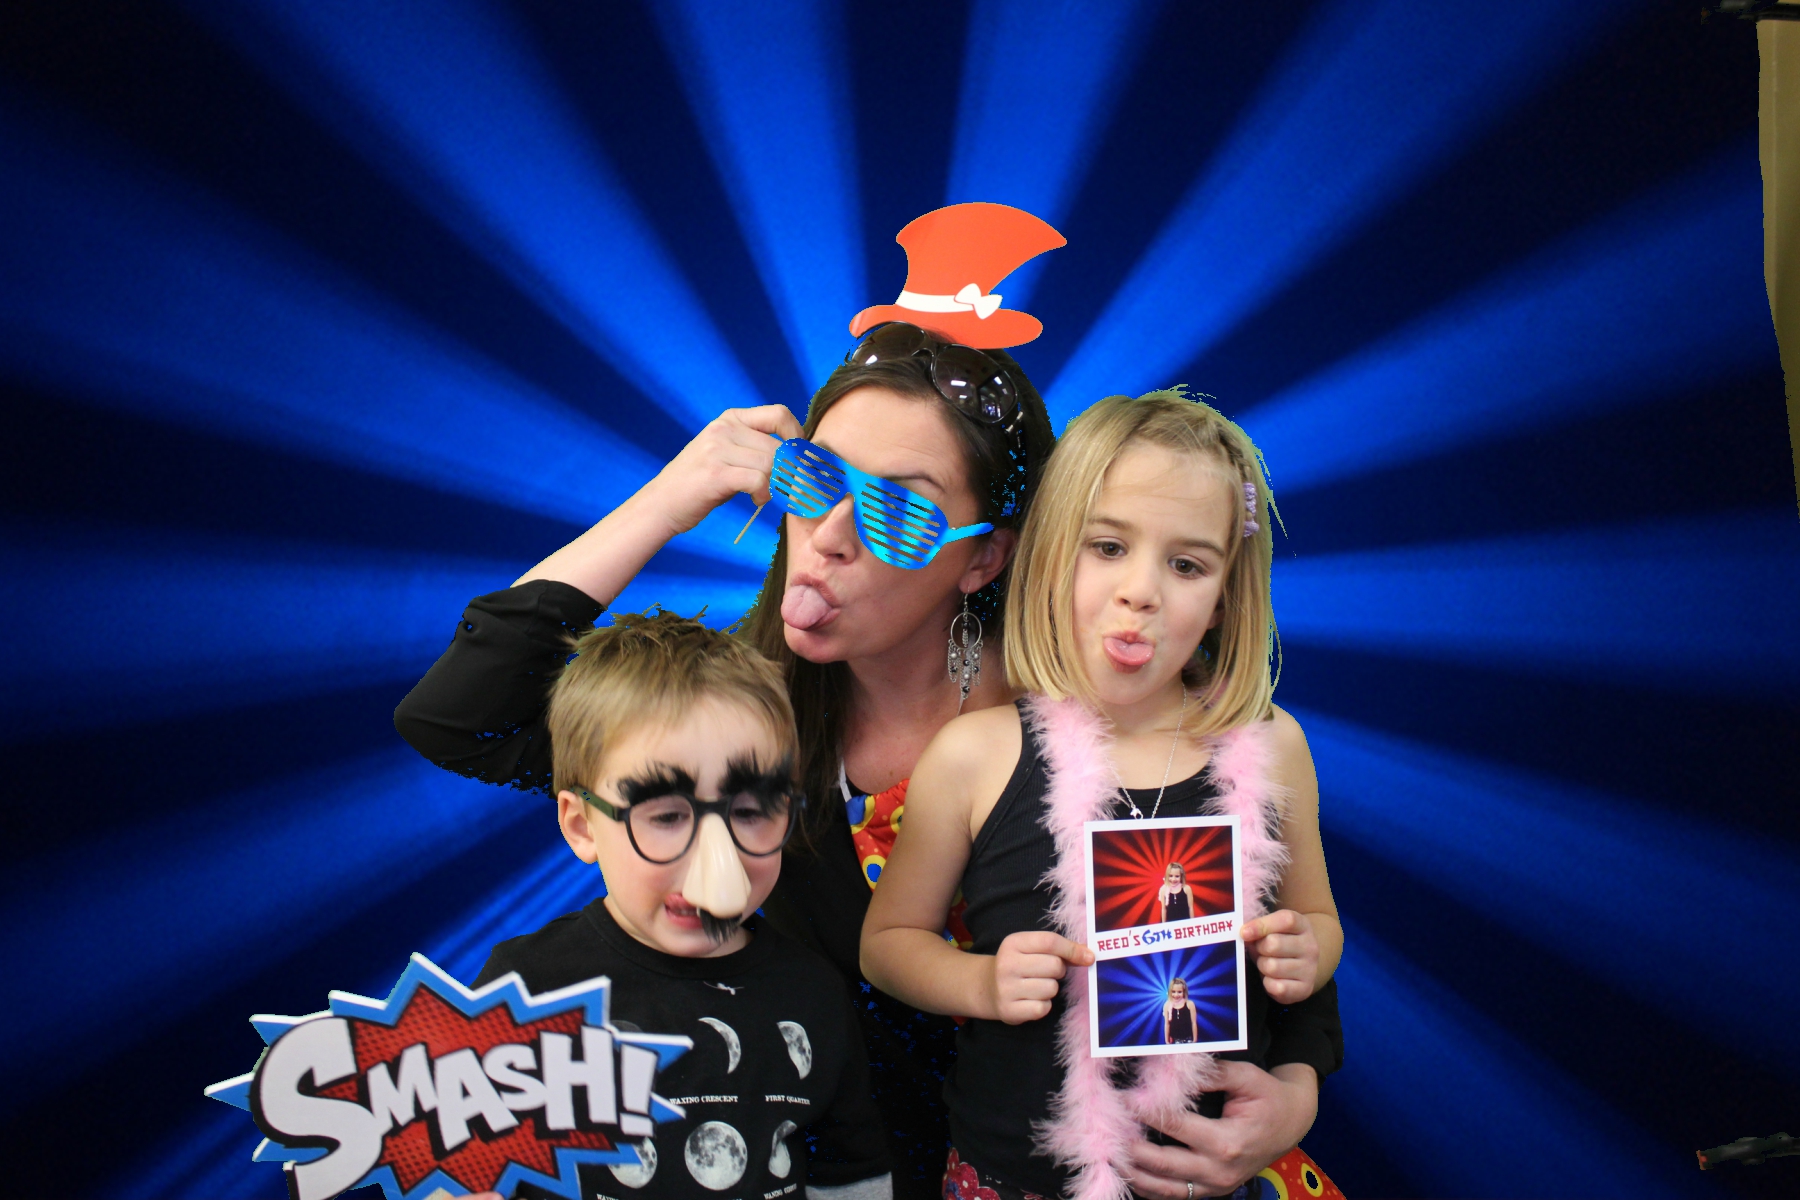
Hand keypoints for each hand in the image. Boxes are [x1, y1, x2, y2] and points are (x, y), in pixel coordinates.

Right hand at [643, 404, 802, 534]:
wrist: (660, 504)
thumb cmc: (700, 483)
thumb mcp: (727, 454)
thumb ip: (756, 448)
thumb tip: (798, 455)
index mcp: (730, 418)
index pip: (779, 414)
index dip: (797, 437)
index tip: (799, 458)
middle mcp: (723, 428)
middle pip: (778, 446)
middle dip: (791, 472)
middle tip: (788, 490)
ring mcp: (717, 449)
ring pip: (772, 464)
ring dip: (778, 485)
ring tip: (767, 496)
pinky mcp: (715, 473)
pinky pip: (759, 480)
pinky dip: (765, 494)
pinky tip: (756, 500)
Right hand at [988, 930, 1092, 1023]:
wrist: (987, 987)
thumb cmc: (1018, 964)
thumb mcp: (1031, 949)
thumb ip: (1058, 949)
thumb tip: (1088, 955)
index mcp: (1013, 943)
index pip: (1050, 942)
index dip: (1072, 949)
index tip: (1088, 957)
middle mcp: (1007, 964)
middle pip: (1054, 965)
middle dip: (1059, 970)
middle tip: (1047, 972)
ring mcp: (1006, 988)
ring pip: (1051, 988)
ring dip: (1050, 989)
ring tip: (1036, 986)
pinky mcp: (1009, 1010)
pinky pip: (1043, 1008)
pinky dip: (1043, 1005)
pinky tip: (1031, 1000)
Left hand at [1126, 1061, 1316, 1197]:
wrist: (1292, 1122)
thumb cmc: (1268, 1097)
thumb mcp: (1246, 1077)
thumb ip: (1210, 1074)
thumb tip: (1173, 1068)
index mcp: (1227, 1141)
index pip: (1175, 1126)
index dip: (1147, 1112)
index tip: (1124, 1101)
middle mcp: (1219, 1170)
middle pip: (1163, 1164)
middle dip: (1131, 1147)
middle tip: (1108, 1130)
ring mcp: (1215, 1186)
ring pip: (1165, 1189)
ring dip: (1135, 1173)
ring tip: (1110, 1155)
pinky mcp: (1211, 1190)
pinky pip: (1175, 1195)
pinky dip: (1150, 1188)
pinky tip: (1129, 1173)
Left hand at [1241, 909, 1318, 1003]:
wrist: (1302, 966)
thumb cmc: (1280, 943)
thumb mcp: (1273, 929)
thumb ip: (1260, 927)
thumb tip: (1245, 933)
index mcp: (1303, 925)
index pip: (1286, 920)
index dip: (1261, 925)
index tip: (1244, 933)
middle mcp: (1310, 947)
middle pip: (1274, 944)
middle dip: (1259, 948)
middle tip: (1260, 951)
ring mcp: (1310, 969)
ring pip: (1272, 967)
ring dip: (1262, 966)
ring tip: (1267, 964)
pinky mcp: (1304, 989)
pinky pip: (1276, 987)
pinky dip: (1268, 983)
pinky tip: (1272, 978)